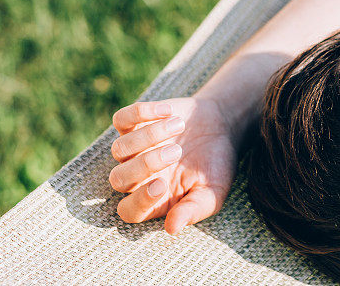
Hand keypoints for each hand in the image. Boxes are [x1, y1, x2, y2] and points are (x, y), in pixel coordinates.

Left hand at [109, 96, 237, 233]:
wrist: (221, 127)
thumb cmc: (216, 166)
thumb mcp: (213, 192)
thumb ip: (194, 210)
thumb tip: (171, 229)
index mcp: (155, 200)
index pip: (129, 210)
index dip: (139, 201)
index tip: (162, 185)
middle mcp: (138, 176)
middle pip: (118, 179)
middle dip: (145, 165)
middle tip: (177, 152)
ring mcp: (134, 148)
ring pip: (119, 148)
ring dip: (149, 136)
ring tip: (179, 126)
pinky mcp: (135, 123)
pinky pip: (121, 119)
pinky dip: (141, 113)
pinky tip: (168, 111)